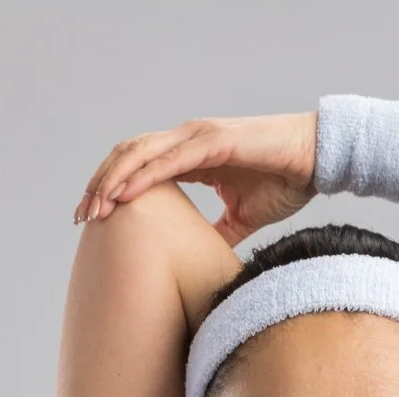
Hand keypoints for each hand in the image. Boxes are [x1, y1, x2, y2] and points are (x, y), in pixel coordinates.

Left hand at [74, 112, 318, 246]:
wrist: (318, 162)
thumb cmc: (285, 182)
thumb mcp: (242, 217)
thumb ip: (217, 232)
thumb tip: (201, 258)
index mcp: (190, 154)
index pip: (138, 166)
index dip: (111, 189)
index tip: (92, 217)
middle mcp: (188, 140)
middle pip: (128, 157)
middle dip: (100, 185)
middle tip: (80, 216)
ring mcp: (198, 137)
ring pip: (140, 154)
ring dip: (112, 180)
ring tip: (93, 207)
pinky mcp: (213, 142)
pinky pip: (168, 160)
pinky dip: (142, 176)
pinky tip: (123, 195)